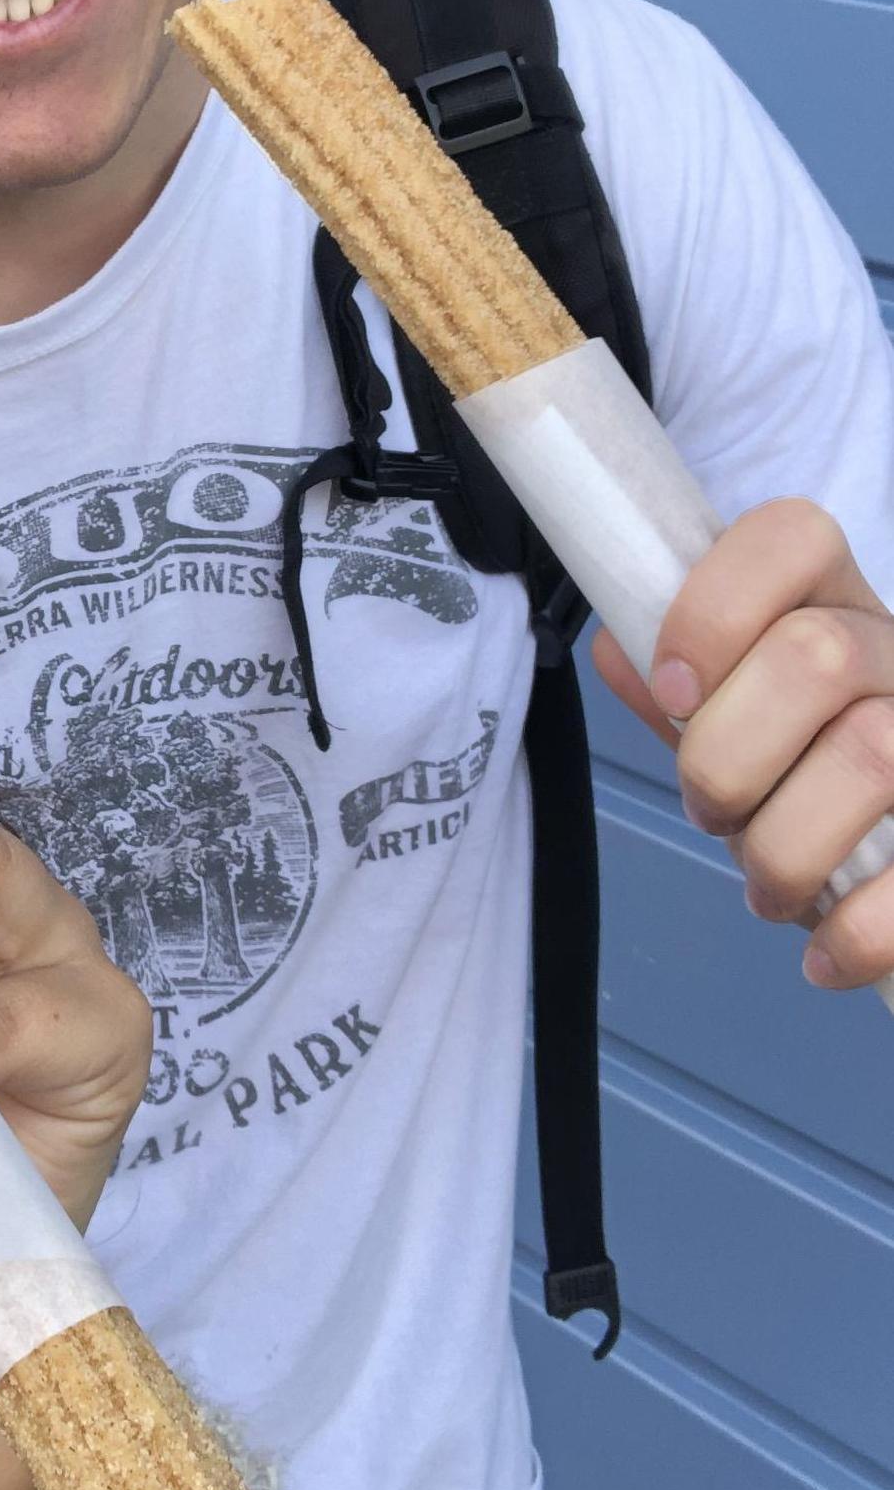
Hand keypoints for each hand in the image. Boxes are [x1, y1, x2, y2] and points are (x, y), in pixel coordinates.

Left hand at [592, 498, 893, 989]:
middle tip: (709, 808)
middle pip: (817, 658)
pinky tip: (822, 953)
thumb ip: (675, 679)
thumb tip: (621, 654)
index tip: (672, 691)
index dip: (714, 610)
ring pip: (872, 756)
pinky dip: (860, 929)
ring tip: (764, 884)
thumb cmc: (797, 757)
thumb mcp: (733, 706)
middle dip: (728, 755)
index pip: (790, 536)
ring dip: (784, 846)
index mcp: (829, 600)